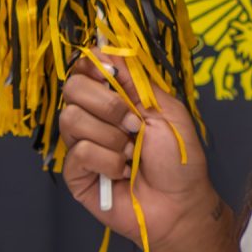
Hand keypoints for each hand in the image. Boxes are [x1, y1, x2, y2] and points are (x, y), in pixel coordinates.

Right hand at [57, 50, 219, 251]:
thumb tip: (108, 48)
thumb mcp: (166, 110)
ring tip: (132, 153)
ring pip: (71, 119)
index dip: (93, 66)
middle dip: (107, 104)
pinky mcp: (76, 173)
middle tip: (134, 123)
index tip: (112, 74)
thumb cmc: (179, 159)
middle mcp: (93, 118)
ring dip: (112, 137)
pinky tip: (122, 172)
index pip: (85, 69)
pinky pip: (80, 153)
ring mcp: (82, 145)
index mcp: (115, 99)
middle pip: (71, 88)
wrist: (180, 203)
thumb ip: (136, 80)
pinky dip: (108, 162)